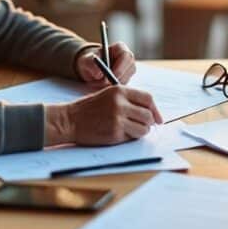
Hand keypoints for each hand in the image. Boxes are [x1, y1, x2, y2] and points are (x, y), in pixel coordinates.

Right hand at [45, 85, 162, 145]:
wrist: (69, 120)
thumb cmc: (89, 109)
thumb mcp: (109, 96)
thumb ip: (128, 101)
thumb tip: (151, 114)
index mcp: (120, 91)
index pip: (148, 98)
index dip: (155, 110)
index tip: (157, 118)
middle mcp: (120, 103)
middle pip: (148, 115)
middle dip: (148, 123)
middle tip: (142, 126)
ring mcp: (118, 118)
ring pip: (144, 128)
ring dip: (141, 131)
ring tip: (130, 130)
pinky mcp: (114, 132)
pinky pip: (133, 137)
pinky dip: (130, 138)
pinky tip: (120, 134)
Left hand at [76, 42, 136, 85]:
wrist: (91, 69)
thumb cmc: (90, 61)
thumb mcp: (86, 61)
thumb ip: (91, 65)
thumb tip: (99, 74)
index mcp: (120, 48)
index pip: (125, 56)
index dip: (118, 68)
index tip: (107, 77)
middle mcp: (128, 58)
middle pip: (129, 70)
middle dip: (115, 78)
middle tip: (101, 83)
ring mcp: (129, 69)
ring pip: (125, 80)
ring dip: (112, 84)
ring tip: (97, 82)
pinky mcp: (127, 79)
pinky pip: (122, 86)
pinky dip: (112, 88)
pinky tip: (103, 85)